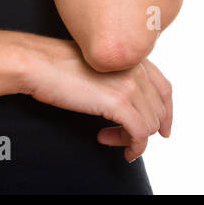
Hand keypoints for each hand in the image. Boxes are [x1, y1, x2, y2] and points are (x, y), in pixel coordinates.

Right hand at [21, 36, 171, 162]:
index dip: (166, 113)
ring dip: (130, 138)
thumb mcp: (97, 66)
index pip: (164, 89)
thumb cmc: (58, 65)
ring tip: (106, 137)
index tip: (162, 130)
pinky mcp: (118, 102)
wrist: (37, 63)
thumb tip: (126, 103)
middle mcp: (137, 69)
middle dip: (141, 129)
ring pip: (150, 125)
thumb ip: (117, 77)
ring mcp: (130, 85)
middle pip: (158, 111)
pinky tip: (107, 142)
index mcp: (133, 58)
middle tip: (115, 136)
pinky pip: (139, 134)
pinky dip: (131, 146)